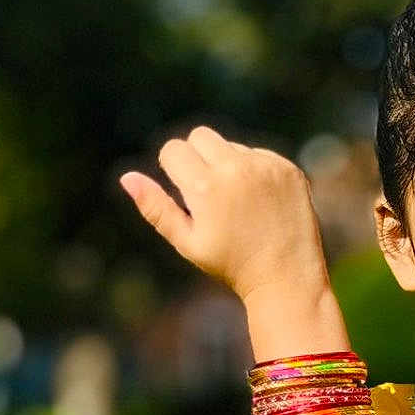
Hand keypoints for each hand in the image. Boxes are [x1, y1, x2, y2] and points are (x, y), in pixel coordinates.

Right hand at [119, 129, 329, 301]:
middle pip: (200, 136)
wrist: (286, 278)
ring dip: (228, 165)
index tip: (187, 194)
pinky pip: (260, 155)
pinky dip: (255, 172)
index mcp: (205, 187)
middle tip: (209, 193)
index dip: (174, 170)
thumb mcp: (187, 242)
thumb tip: (127, 177)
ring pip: (231, 146)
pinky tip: (262, 203)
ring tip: (239, 204)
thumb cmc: (231, 265)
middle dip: (198, 158)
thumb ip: (156, 208)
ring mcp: (265, 167)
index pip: (173, 149)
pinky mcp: (288, 169)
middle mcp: (236, 169)